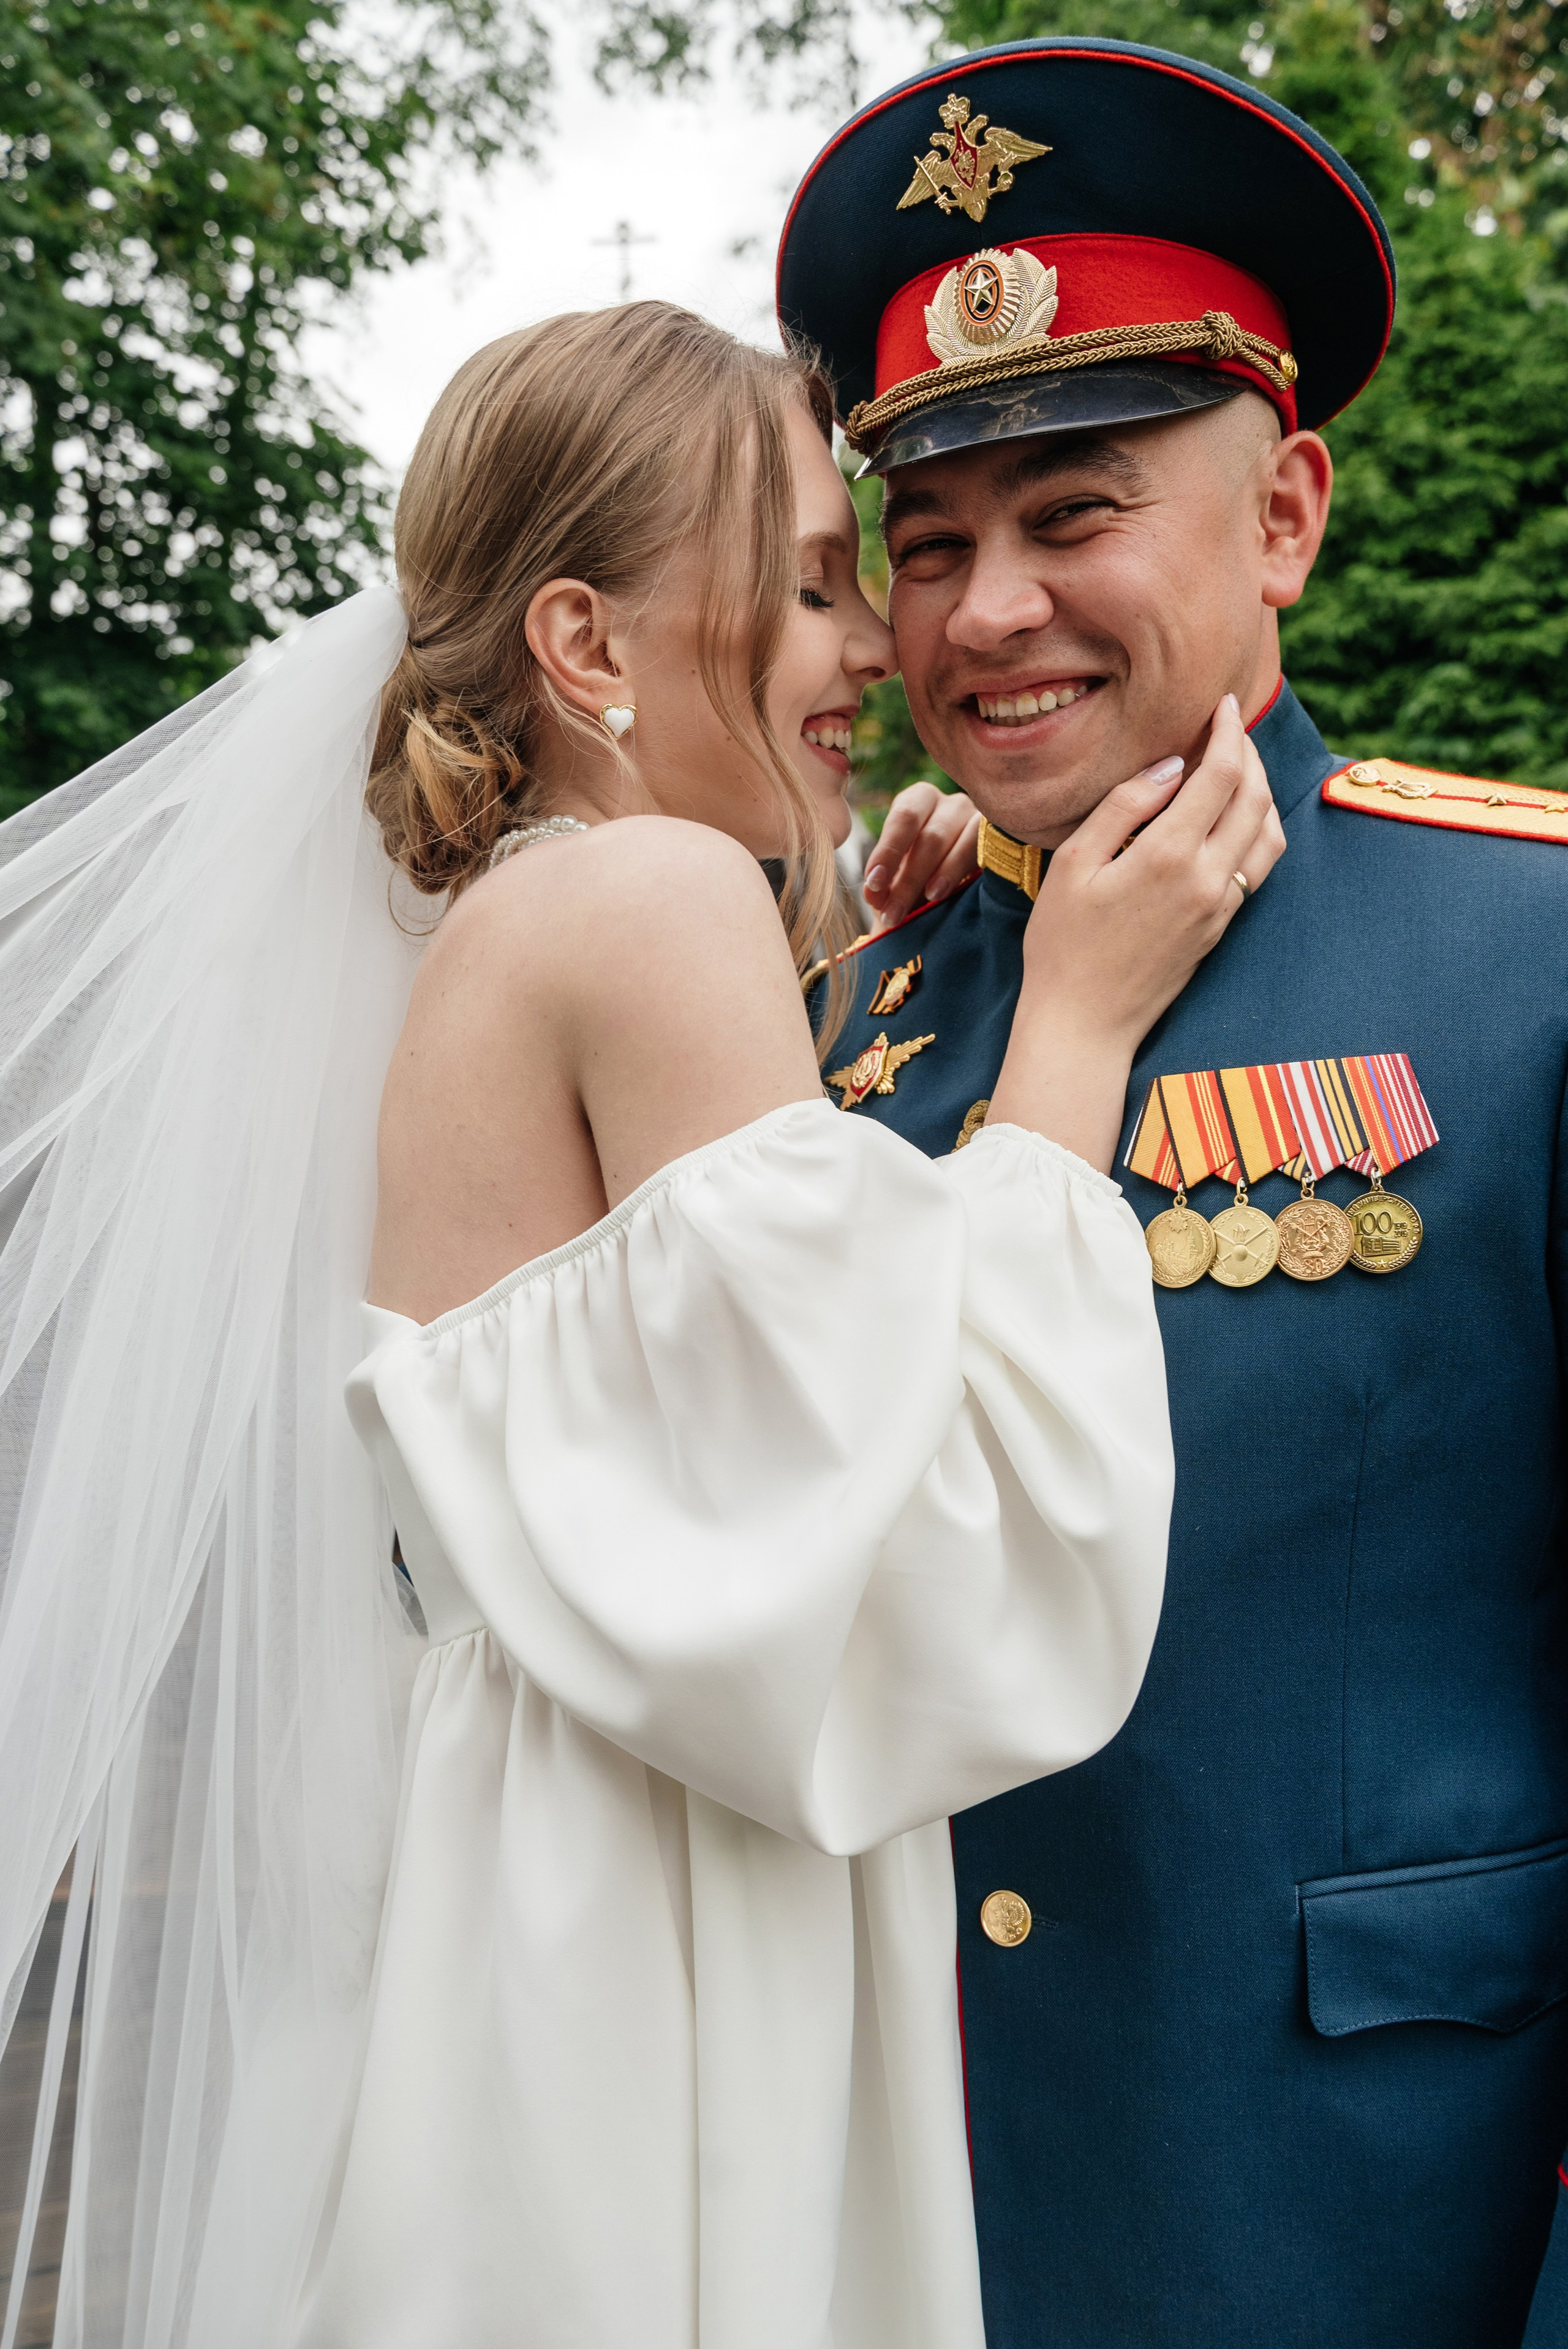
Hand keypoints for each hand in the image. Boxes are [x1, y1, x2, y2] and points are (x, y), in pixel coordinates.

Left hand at [861, 782, 979, 929]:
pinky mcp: (999, 838)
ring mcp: (979, 818)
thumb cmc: (916, 881)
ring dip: (942, 876)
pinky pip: (987, 849)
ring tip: (928, 900)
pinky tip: (952, 890)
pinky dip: (968, 870)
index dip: (888, 852)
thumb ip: (881, 889)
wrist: (948, 894)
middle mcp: (950, 803)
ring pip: (962, 842)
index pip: (903, 818)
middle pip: (932, 837)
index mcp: (917, 801)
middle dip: (909, 879)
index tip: (874, 884)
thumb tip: (873, 894)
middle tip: (893, 914)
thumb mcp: (894, 884)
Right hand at [988, 696, 1285, 1170]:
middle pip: (1255, 797)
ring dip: (1262, 791)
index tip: (1225, 704)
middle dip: (1249, 753)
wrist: (1083, 1025)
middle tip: (1231, 728)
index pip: (1221, 774)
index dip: (1229, 731)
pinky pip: (1259, 866)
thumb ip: (1123, 806)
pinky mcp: (1221, 928)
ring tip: (1239, 768)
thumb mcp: (1074, 864)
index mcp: (1169, 855)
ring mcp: (1221, 907)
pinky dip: (1260, 829)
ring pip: (1269, 833)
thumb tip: (1170, 765)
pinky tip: (1238, 819)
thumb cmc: (1062, 946)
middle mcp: (1208, 879)